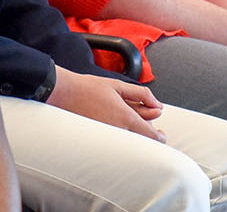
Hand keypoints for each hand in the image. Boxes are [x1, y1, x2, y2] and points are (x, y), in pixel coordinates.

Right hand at [46, 67, 164, 140]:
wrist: (64, 94)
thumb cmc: (88, 88)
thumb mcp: (119, 85)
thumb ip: (142, 94)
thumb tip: (158, 105)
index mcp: (126, 117)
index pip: (150, 135)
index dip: (160, 137)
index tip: (161, 134)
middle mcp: (117, 130)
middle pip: (141, 140)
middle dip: (147, 131)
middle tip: (147, 119)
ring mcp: (107, 136)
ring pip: (129, 140)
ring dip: (134, 132)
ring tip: (128, 115)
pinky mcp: (98, 138)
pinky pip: (116, 139)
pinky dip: (121, 133)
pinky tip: (116, 121)